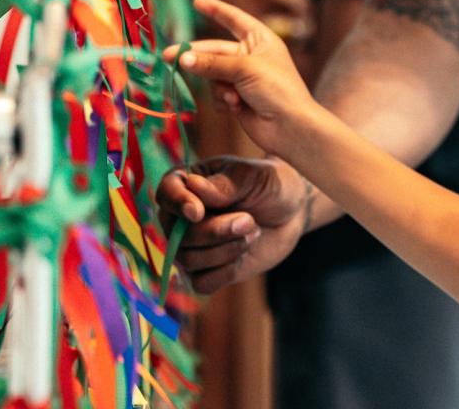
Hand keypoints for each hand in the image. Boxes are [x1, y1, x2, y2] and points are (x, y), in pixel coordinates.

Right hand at [157, 155, 311, 292]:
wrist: (293, 211)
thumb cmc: (271, 185)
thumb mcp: (254, 176)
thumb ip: (225, 184)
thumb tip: (193, 186)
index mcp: (188, 184)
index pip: (165, 194)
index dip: (176, 204)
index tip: (197, 211)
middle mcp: (182, 218)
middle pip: (177, 235)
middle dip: (214, 232)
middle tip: (249, 220)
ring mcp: (192, 246)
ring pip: (188, 261)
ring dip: (225, 249)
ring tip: (253, 231)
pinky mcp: (207, 272)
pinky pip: (202, 283)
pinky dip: (226, 271)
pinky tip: (244, 254)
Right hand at [167, 0, 316, 155]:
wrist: (289, 127)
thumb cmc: (276, 89)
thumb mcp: (244, 69)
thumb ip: (211, 63)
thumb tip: (182, 58)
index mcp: (261, 40)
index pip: (235, 19)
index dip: (216, 10)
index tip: (197, 1)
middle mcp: (251, 57)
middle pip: (215, 51)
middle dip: (196, 56)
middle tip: (169, 57)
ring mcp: (243, 79)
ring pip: (212, 75)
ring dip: (219, 86)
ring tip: (233, 96)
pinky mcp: (236, 99)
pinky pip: (216, 94)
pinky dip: (223, 101)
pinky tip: (236, 108)